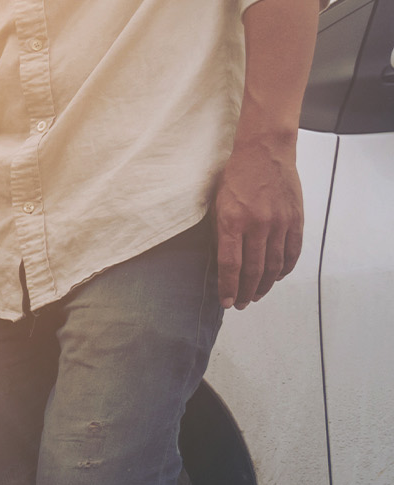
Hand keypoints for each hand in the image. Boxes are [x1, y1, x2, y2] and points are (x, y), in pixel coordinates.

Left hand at [214, 135, 302, 308]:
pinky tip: (275, 277)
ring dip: (264, 285)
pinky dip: (284, 269)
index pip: (231, 265)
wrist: (265, 152)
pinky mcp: (295, 219)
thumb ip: (221, 234)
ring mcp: (279, 222)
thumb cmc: (235, 178)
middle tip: (241, 304)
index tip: (227, 302)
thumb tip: (223, 264)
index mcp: (232, 221)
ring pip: (273, 265)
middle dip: (246, 291)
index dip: (229, 287)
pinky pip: (292, 252)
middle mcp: (257, 224)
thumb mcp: (217, 205)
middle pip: (253, 270)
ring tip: (256, 295)